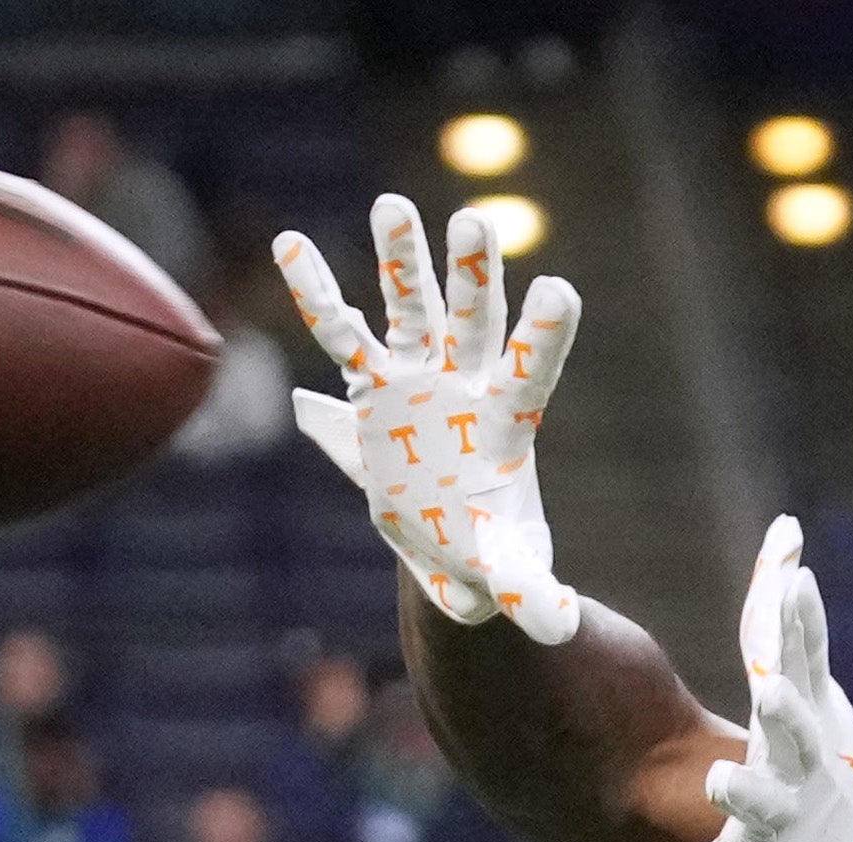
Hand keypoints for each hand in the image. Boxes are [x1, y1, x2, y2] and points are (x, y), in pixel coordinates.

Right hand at [275, 195, 583, 642]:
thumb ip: (530, 592)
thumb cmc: (490, 555)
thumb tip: (559, 625)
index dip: (545, 337)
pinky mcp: (372, 387)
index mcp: (505, 427)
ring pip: (408, 311)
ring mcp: (418, 378)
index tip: (561, 288)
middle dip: (471, 277)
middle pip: (472, 324)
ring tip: (394, 206)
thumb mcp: (507, 579)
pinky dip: (318, 294)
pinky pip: (340, 336)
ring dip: (400, 263)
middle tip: (475, 221)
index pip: (531, 374)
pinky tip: (291, 241)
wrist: (450, 541)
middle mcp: (465, 386)